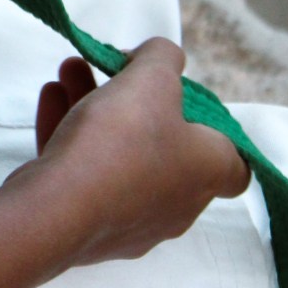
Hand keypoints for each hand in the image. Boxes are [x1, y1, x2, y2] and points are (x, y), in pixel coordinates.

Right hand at [30, 39, 247, 265]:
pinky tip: (51, 97)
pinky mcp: (88, 230)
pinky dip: (71, 137)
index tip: (185, 103)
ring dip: (95, 110)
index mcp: (207, 173)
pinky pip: (86, 176)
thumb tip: (162, 58)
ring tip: (69, 72)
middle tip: (112, 72)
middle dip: (135, 103)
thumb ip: (163, 57)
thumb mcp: (152, 76)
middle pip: (164, 148)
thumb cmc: (121, 140)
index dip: (215, 131)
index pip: (235, 165)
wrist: (59, 208)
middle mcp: (178, 205)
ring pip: (118, 157)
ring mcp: (131, 222)